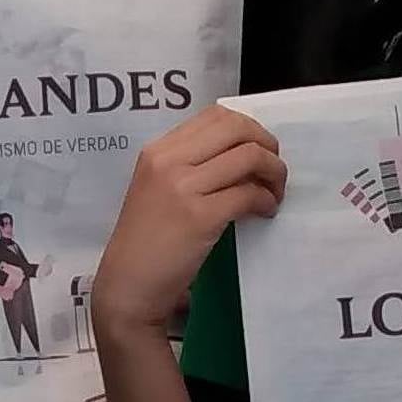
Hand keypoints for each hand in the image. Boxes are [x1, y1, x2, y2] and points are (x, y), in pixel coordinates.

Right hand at [88, 107, 284, 338]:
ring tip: (273, 194)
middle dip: (266, 145)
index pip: (215, 115)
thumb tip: (240, 155)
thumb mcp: (157, 190)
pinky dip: (266, 201)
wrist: (128, 286)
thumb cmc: (145, 242)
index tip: (257, 151)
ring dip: (274, 173)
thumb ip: (188, 167)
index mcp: (157, 151)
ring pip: (249, 157)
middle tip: (273, 170)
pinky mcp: (200, 217)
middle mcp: (168, 161)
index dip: (248, 128)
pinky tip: (265, 212)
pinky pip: (249, 194)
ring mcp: (183, 187)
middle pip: (237, 128)